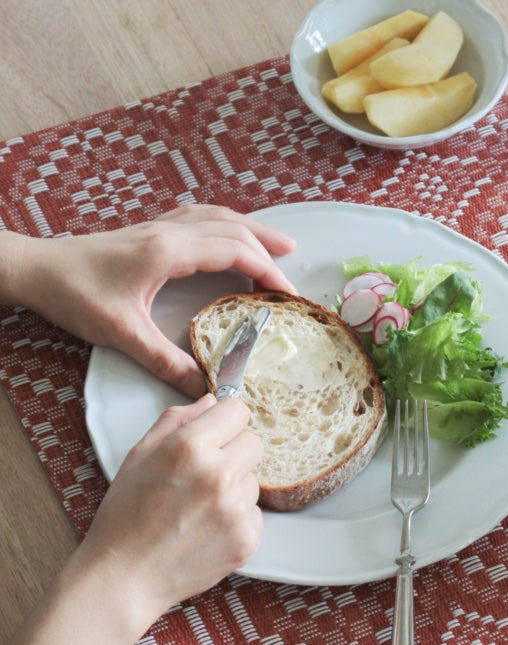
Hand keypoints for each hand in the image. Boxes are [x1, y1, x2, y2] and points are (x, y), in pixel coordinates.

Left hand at [5, 204, 295, 396]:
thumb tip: (204, 386)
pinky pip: (200, 217)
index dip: (265, 271)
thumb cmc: (74, 295)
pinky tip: (230, 233)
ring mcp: (159, 227)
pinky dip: (226, 223)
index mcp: (168, 252)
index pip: (232, 252)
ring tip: (279, 243)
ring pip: (219, 216)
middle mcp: (169, 232)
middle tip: (292, 273)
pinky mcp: (150, 230)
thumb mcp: (122, 333)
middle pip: (233, 229)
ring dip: (252, 229)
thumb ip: (165, 360)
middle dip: (268, 250)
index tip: (287, 294)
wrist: (36, 269)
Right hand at [79, 394, 262, 622]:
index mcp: (190, 446)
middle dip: (234, 453)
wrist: (123, 577)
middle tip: (206, 473)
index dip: (226, 421)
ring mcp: (236, 509)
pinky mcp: (248, 539)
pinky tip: (207, 529)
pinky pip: (256, 514)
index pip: (238, 410)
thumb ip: (178, 420)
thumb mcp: (139, 455)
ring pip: (254, 480)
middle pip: (254, 443)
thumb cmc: (125, 515)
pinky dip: (238, 519)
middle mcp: (219, 474)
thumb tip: (212, 401)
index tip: (218, 432)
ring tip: (199, 507)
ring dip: (235, 488)